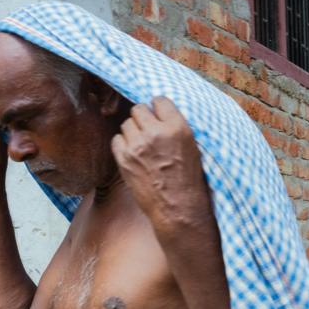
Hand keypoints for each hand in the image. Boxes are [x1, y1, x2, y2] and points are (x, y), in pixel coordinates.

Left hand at [112, 97, 209, 228]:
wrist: (178, 208)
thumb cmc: (189, 180)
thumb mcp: (192, 147)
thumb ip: (175, 127)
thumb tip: (159, 114)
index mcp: (177, 127)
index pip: (159, 100)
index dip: (157, 108)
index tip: (157, 115)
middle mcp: (156, 133)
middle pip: (138, 109)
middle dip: (143, 119)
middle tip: (148, 132)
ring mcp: (137, 146)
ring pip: (126, 124)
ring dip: (132, 132)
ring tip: (142, 146)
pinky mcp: (124, 159)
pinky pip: (116, 140)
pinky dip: (123, 145)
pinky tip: (133, 155)